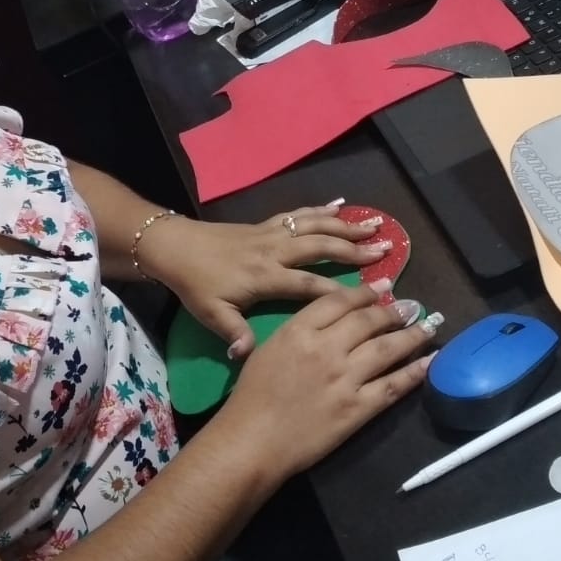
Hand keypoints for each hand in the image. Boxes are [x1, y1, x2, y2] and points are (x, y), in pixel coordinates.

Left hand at [137, 201, 390, 358]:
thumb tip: (247, 355)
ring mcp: (272, 234)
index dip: (342, 292)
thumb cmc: (194, 284)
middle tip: (387, 251)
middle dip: (355, 250)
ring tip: (376, 225)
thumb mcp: (211, 314)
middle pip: (322, 248)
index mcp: (266, 277)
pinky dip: (321, 209)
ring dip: (347, 226)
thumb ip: (234, 333)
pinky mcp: (265, 224)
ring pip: (315, 226)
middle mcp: (275, 251)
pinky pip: (299, 214)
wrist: (173, 246)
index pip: (311, 286)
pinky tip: (341, 205)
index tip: (372, 298)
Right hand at [211, 280, 444, 477]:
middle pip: (369, 320)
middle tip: (412, 306)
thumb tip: (327, 324)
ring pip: (388, 348)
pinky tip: (430, 361)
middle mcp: (326, 348)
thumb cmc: (251, 398)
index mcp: (299, 331)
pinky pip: (393, 385)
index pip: (340, 301)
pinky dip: (415, 372)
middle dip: (394, 311)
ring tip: (429, 324)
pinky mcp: (358, 408)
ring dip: (413, 334)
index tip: (385, 286)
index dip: (366, 292)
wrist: (252, 442)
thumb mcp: (267, 350)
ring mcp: (345, 378)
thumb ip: (298, 332)